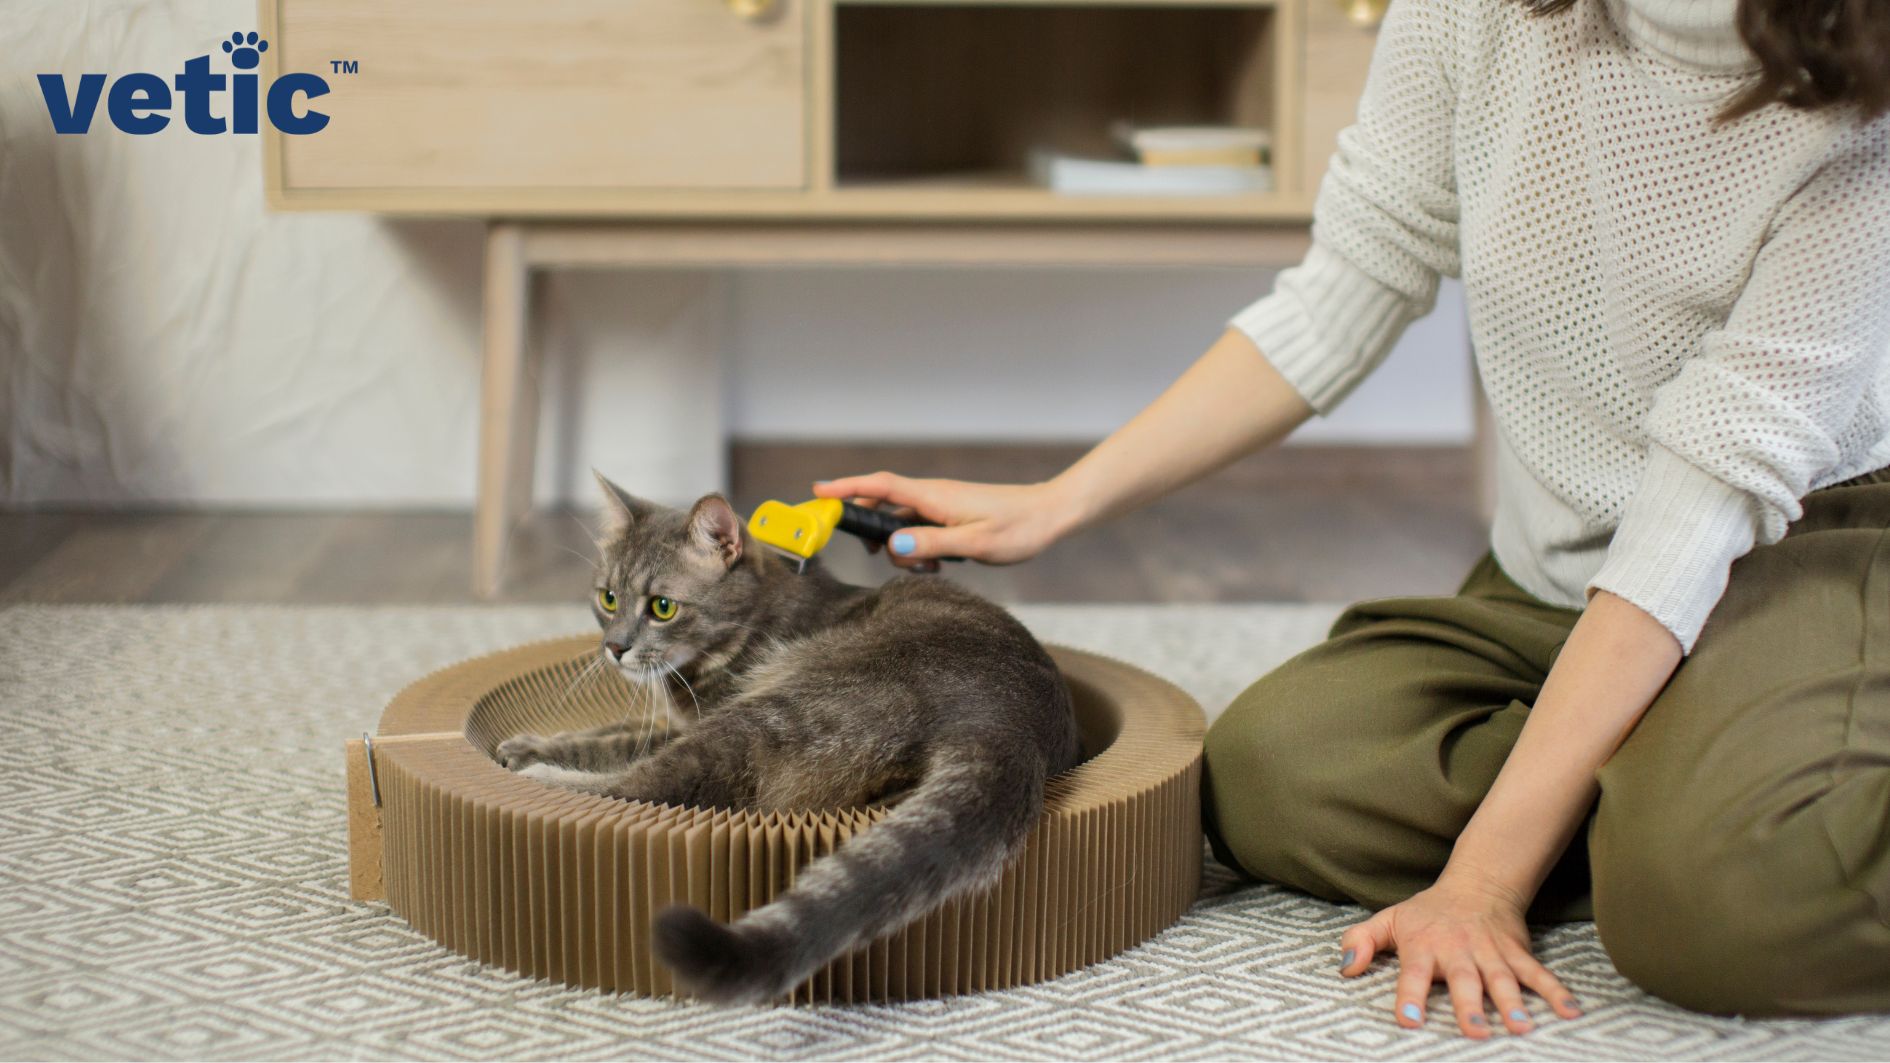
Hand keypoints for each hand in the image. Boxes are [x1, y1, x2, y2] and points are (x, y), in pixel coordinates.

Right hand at [811, 473, 1068, 570]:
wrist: (1051, 515)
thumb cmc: (1019, 528)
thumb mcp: (976, 542)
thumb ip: (932, 544)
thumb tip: (892, 546)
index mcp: (934, 497)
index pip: (881, 486)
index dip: (847, 487)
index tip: (818, 491)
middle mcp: (933, 497)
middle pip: (883, 506)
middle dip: (871, 530)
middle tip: (874, 556)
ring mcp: (941, 506)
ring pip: (901, 524)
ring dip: (901, 547)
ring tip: (929, 568)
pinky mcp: (950, 516)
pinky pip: (919, 530)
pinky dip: (917, 548)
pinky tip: (937, 564)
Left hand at [1339, 869, 1581, 1037]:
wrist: (1477, 883)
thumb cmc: (1427, 913)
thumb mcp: (1388, 921)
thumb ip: (1360, 942)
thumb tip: (1344, 970)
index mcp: (1422, 946)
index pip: (1412, 973)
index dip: (1409, 996)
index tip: (1408, 1021)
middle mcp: (1457, 950)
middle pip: (1464, 980)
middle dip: (1470, 1006)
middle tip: (1475, 1033)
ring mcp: (1490, 952)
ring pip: (1503, 979)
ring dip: (1513, 1003)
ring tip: (1523, 1028)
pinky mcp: (1516, 953)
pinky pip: (1537, 973)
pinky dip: (1556, 991)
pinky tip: (1571, 1012)